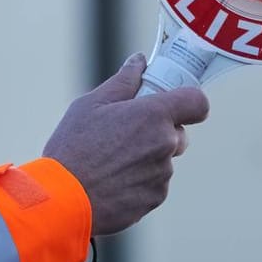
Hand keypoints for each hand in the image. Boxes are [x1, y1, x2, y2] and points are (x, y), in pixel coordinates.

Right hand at [42, 53, 209, 234]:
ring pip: (163, 161)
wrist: (63, 199)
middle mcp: (166, 144)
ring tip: (110, 162)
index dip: (189, 102)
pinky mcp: (154, 198)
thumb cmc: (74, 147)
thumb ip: (123, 81)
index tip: (175, 104)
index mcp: (154, 115)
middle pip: (179, 134)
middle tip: (126, 134)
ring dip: (146, 159)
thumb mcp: (91, 104)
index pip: (197, 102)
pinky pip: (154, 184)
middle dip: (159, 132)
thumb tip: (139, 62)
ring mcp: (162, 174)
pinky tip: (111, 181)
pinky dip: (138, 182)